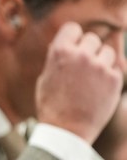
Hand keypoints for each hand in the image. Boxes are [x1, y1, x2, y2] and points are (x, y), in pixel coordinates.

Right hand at [35, 22, 122, 143]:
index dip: (73, 38)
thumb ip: (57, 58)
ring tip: (91, 80)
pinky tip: (98, 90)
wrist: (66, 131)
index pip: (73, 28)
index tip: (74, 48)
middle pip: (92, 39)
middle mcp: (80, 55)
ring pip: (107, 52)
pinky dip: (108, 77)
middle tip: (83, 68)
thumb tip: (66, 44)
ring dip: (101, 62)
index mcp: (59, 52)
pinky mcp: (114, 79)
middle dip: (88, 51)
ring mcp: (99, 66)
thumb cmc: (52, 106)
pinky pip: (115, 69)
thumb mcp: (45, 79)